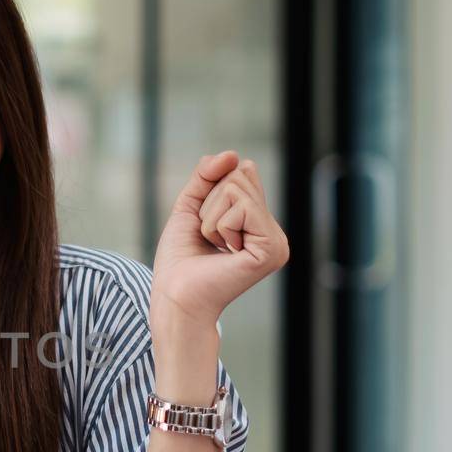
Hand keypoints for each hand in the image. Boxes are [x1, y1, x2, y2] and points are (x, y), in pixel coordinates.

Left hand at [150, 152, 289, 331]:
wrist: (174, 297)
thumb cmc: (179, 261)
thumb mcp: (190, 207)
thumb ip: (207, 176)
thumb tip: (233, 154)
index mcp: (259, 225)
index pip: (241, 173)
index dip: (210, 193)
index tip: (204, 227)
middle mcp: (274, 233)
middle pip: (240, 176)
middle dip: (209, 204)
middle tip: (207, 239)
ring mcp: (277, 241)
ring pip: (238, 188)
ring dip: (211, 217)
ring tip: (214, 246)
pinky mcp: (272, 249)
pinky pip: (242, 206)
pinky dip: (219, 226)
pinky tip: (224, 252)